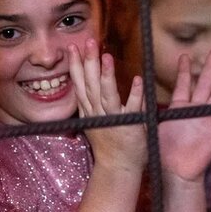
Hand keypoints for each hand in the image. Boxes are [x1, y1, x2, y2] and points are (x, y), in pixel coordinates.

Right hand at [69, 38, 145, 173]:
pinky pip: (132, 109)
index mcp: (89, 111)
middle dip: (88, 63)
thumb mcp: (95, 121)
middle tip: (88, 42)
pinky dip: (135, 95)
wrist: (119, 168)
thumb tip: (87, 82)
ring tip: (107, 57)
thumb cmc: (109, 144)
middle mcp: (98, 114)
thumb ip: (92, 102)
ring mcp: (113, 120)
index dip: (76, 65)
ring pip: (107, 95)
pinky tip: (137, 80)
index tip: (73, 47)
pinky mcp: (130, 127)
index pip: (79, 84)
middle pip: (90, 85)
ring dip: (106, 76)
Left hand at [158, 51, 210, 183]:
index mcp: (179, 108)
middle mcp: (195, 110)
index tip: (185, 56)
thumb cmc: (162, 151)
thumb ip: (150, 110)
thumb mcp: (153, 126)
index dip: (185, 70)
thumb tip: (138, 95)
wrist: (175, 171)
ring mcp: (208, 120)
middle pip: (205, 85)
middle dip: (210, 68)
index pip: (183, 84)